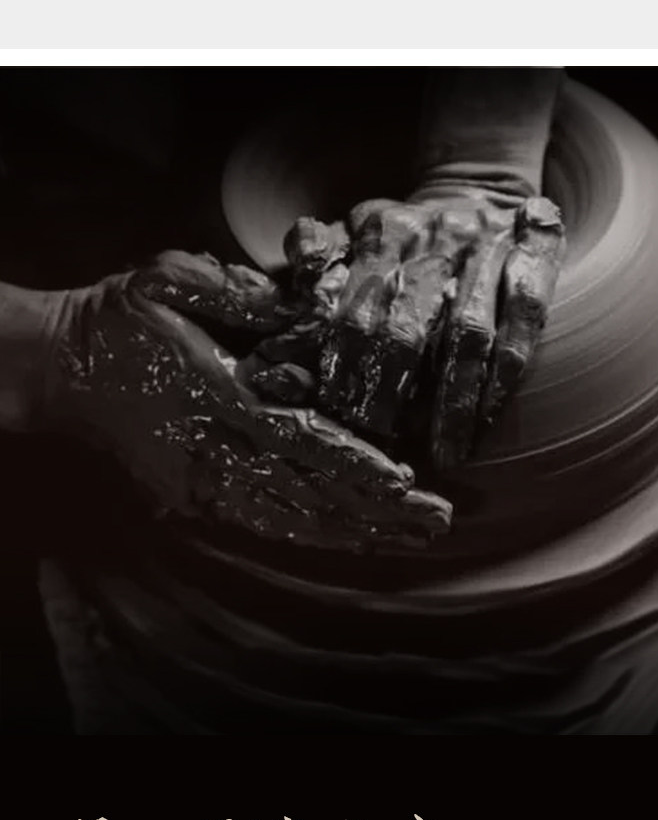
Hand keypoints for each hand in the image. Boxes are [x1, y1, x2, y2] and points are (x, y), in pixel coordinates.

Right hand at [36, 250, 451, 551]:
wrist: (59, 370)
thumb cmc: (118, 316)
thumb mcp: (167, 279)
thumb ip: (234, 292)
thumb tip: (302, 306)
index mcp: (210, 392)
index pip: (294, 436)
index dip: (350, 462)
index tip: (402, 479)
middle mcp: (208, 448)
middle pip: (304, 491)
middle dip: (373, 510)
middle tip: (436, 519)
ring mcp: (199, 480)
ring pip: (287, 518)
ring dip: (353, 530)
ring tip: (410, 535)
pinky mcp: (192, 495)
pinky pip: (261, 522)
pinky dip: (311, 532)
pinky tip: (354, 539)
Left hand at [283, 191, 565, 469]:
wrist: (478, 193)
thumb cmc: (404, 236)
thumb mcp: (350, 231)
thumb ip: (315, 256)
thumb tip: (282, 290)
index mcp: (385, 229)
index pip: (360, 307)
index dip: (350, 364)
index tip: (342, 412)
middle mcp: (438, 232)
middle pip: (411, 325)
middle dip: (395, 389)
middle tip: (387, 439)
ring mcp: (491, 243)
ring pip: (471, 332)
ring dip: (456, 399)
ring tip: (445, 451)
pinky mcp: (539, 254)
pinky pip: (524, 323)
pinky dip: (506, 375)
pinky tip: (488, 417)